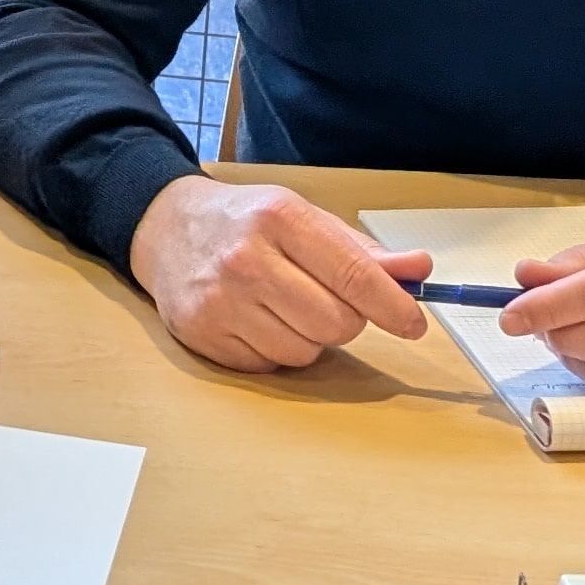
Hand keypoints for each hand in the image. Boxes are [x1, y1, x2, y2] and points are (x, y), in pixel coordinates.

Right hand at [125, 175, 433, 371]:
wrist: (166, 228)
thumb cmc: (247, 223)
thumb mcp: (305, 219)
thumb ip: (363, 250)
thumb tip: (418, 271)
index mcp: (281, 218)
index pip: (354, 275)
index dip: (393, 306)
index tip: (413, 324)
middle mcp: (247, 259)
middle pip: (335, 322)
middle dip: (346, 320)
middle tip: (328, 300)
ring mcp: (220, 300)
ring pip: (305, 351)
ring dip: (309, 338)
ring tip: (285, 307)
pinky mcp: (202, 334)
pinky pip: (269, 365)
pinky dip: (275, 350)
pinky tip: (257, 320)